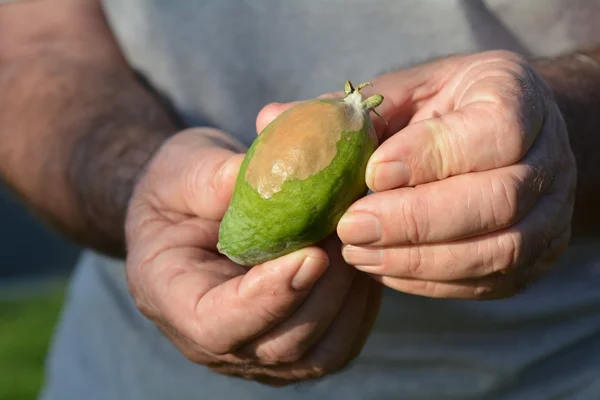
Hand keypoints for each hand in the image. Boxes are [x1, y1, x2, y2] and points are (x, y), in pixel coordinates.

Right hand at [124, 127, 381, 385]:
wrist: (194, 211)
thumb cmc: (183, 189)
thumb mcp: (182, 169)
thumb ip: (214, 177)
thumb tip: (274, 180)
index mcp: (173, 299)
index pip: (217, 326)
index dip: (268, 299)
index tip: (312, 255)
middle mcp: (215, 341)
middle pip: (280, 346)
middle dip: (324, 291)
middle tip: (348, 233)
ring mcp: (257, 350)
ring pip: (319, 354)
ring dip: (349, 299)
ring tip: (358, 241)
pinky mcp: (293, 342)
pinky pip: (339, 342)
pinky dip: (361, 306)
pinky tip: (364, 259)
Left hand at [332, 50, 574, 299]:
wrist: (498, 140)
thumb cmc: (440, 110)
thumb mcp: (401, 93)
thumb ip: (348, 111)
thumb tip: (271, 120)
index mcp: (516, 97)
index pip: (495, 132)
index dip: (430, 156)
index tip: (371, 173)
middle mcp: (548, 157)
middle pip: (497, 200)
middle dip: (416, 220)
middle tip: (350, 227)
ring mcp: (549, 214)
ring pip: (498, 251)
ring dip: (419, 258)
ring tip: (357, 253)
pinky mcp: (533, 259)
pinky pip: (488, 282)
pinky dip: (430, 280)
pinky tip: (383, 268)